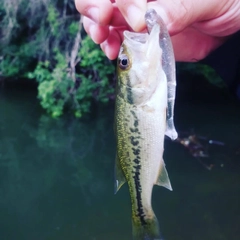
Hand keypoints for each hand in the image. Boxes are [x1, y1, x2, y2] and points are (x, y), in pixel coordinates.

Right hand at [75, 0, 239, 61]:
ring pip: (101, 19)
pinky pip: (115, 40)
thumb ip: (180, 5)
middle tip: (103, 23)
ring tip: (104, 40)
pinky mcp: (138, 38)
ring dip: (97, 30)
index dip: (122, 1)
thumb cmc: (225, 1)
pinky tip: (113, 52)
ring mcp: (134, 17)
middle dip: (94, 8)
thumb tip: (150, 18)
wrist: (229, 25)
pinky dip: (109, 47)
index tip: (138, 19)